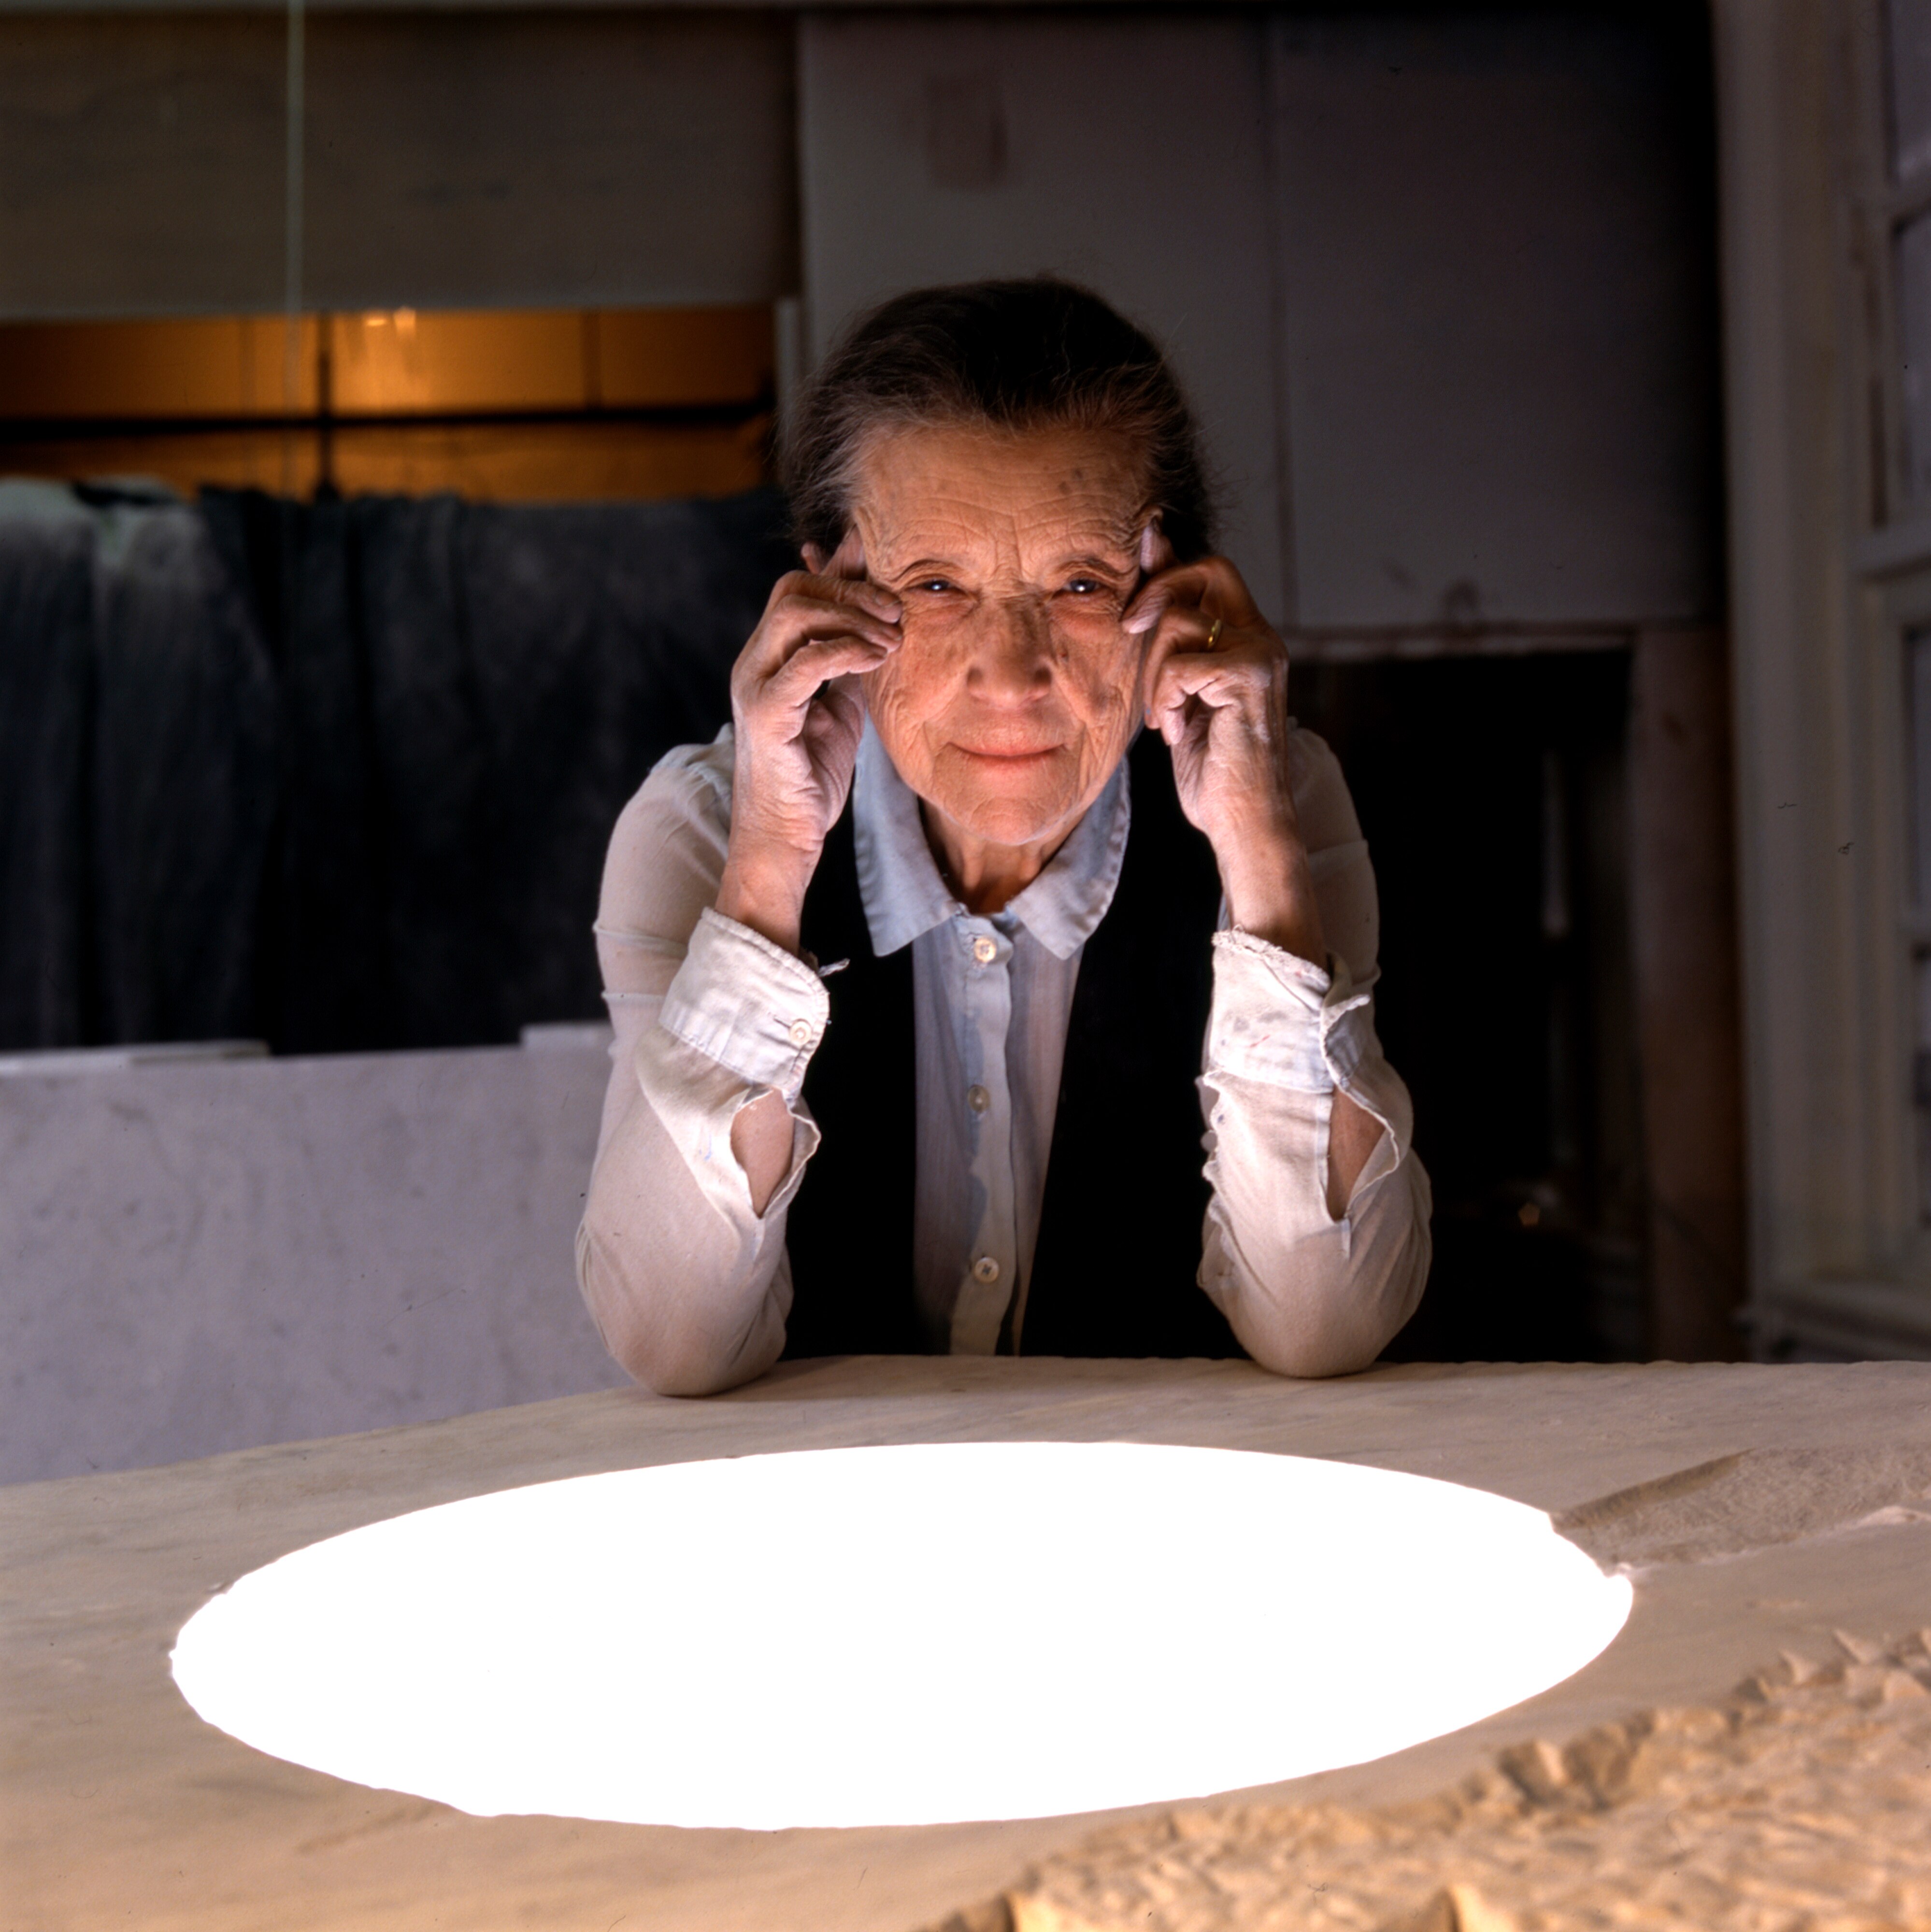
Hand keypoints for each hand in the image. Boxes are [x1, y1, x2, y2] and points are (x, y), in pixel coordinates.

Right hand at [716, 530, 900, 952]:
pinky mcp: (766, 715)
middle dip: (852, 590)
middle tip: (898, 613)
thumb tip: (879, 624)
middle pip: (794, 589)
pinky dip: (845, 650)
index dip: (843, 570)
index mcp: (769, 657)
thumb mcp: (838, 707)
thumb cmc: (810, 775)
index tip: (892, 574)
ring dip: (853, 616)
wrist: (782, 838)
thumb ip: (850, 664)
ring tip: (892, 639)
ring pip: (795, 614)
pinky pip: (804, 663)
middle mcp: (754, 663)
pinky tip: (876, 659)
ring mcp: (755, 686)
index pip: (798, 587)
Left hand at [1125, 541, 1325, 966]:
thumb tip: (1139, 603)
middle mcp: (1262, 639)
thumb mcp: (1180, 697)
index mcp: (1248, 640)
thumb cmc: (1210, 768)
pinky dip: (1166, 699)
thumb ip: (1169, 647)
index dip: (1170, 563)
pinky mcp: (1249, 676)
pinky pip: (1180, 664)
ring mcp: (1261, 655)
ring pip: (1181, 621)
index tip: (1134, 572)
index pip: (1212, 572)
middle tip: (1128, 631)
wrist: (1241, 821)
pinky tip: (1177, 732)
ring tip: (1163, 717)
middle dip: (1157, 592)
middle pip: (1207, 570)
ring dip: (1153, 671)